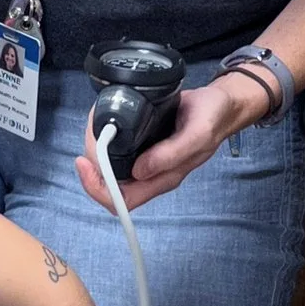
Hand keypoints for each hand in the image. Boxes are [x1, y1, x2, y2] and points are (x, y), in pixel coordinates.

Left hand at [80, 71, 275, 211]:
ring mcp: (146, 160)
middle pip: (109, 184)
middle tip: (91, 133)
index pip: (121, 201)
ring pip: (110, 166)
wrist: (220, 104)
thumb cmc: (212, 119)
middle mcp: (150, 174)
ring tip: (95, 123)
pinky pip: (117, 149)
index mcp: (163, 178)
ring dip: (96, 149)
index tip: (84, 162)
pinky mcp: (143, 144)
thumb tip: (138, 171)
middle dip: (93, 163)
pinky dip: (105, 137)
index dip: (98, 188)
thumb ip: (171, 154)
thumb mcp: (198, 135)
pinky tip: (103, 120)